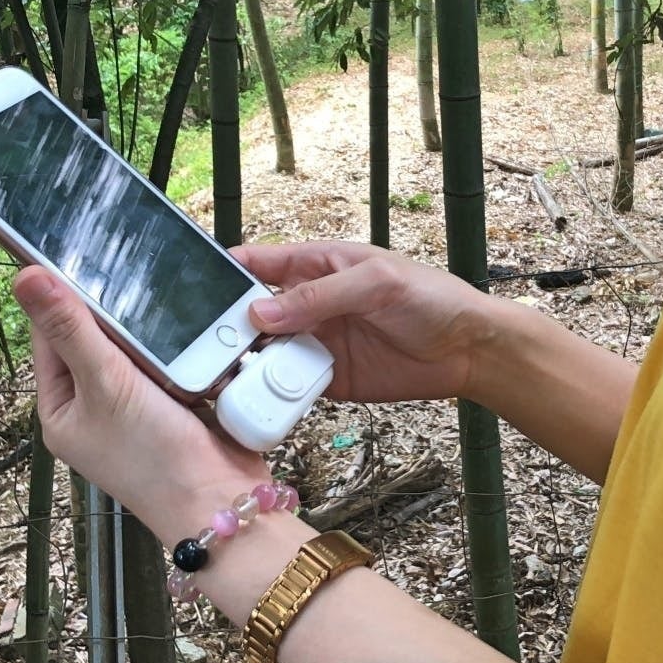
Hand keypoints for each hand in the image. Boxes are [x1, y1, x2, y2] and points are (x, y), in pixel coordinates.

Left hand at [12, 266, 268, 543]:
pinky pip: (168, 362)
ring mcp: (134, 408)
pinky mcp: (173, 405)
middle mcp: (92, 408)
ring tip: (162, 287)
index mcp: (61, 408)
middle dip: (113, 311)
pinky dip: (177, 344)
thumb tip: (25, 278)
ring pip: (134, 349)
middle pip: (94, 340)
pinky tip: (189, 320)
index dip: (63, 297)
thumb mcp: (107, 384)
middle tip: (130, 264)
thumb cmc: (154, 455)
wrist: (220, 499)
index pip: (50, 337)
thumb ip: (72, 329)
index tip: (82, 255)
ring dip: (149, 327)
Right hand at [229, 241, 495, 402]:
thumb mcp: (376, 282)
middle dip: (227, 327)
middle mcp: (309, 305)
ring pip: (265, 353)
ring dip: (247, 364)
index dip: (224, 273)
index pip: (258, 263)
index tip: (193, 288)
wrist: (468, 349)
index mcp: (316, 266)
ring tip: (225, 376)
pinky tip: (259, 399)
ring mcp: (316, 343)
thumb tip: (263, 311)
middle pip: (252, 314)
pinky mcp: (328, 379)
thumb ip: (319, 294)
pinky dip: (274, 393)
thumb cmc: (431, 298)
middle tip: (206, 345)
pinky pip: (290, 386)